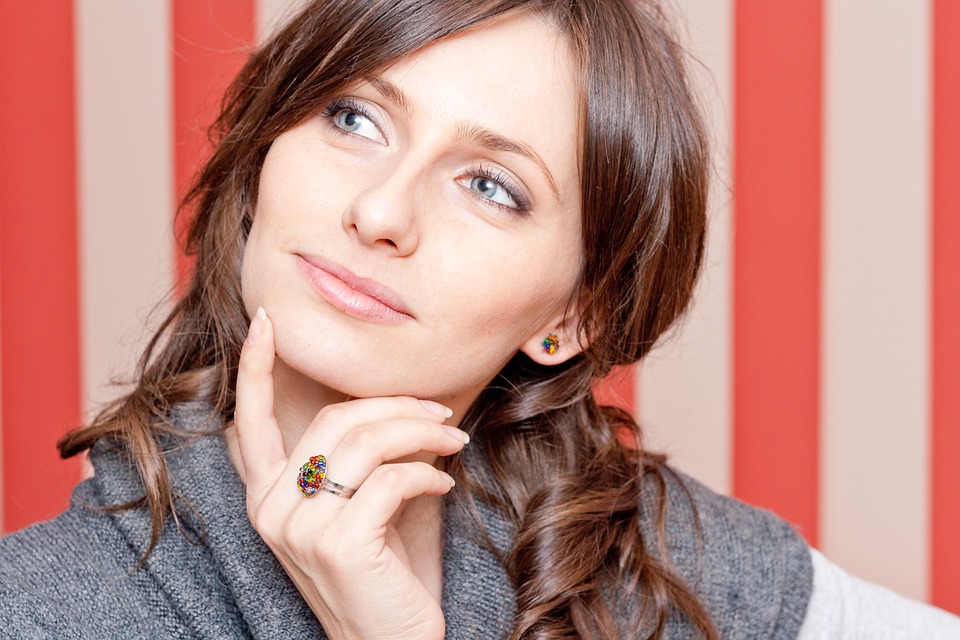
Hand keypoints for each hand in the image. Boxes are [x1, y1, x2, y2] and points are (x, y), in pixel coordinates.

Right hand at [233, 308, 467, 639]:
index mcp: (268, 497)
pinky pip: (391, 478)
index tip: (266, 320)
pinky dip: (427, 474)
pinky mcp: (337, 543)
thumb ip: (354, 462)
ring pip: (367, 441)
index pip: (251, 420)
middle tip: (442, 411)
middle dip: (398, 404)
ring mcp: (299, 527)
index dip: (254, 367)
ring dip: (423, 432)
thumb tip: (396, 403)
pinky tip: (444, 487)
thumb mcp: (356, 510)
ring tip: (454, 439)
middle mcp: (271, 509)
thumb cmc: (380, 573)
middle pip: (337, 419)